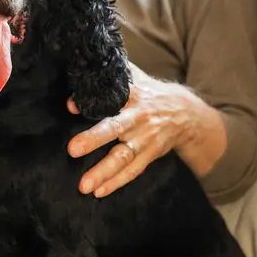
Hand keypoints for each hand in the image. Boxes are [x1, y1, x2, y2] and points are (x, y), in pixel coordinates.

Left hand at [67, 64, 194, 196]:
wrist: (186, 112)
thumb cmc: (148, 92)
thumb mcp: (133, 77)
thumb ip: (110, 74)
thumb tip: (83, 65)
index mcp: (132, 95)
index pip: (110, 96)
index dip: (91, 100)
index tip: (70, 106)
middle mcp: (138, 118)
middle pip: (115, 129)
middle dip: (94, 139)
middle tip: (72, 149)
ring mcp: (146, 138)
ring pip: (123, 156)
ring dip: (103, 172)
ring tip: (84, 185)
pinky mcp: (151, 154)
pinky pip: (133, 170)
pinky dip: (117, 182)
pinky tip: (99, 191)